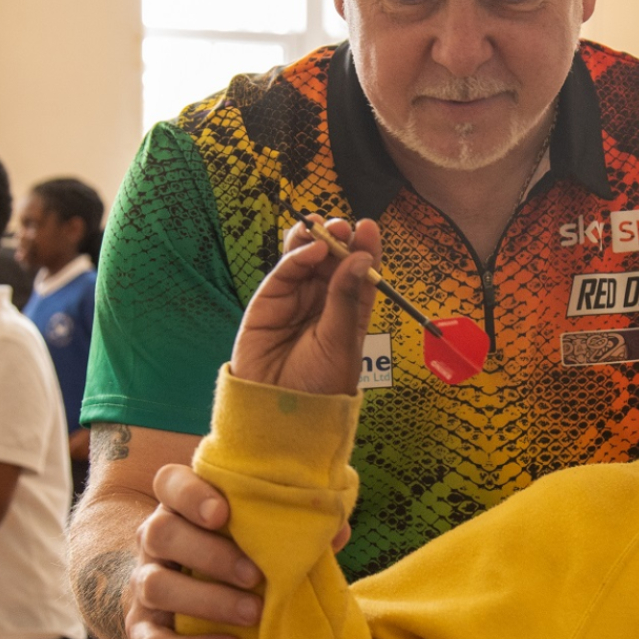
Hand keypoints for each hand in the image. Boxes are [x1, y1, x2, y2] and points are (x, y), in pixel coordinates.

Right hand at [126, 462, 352, 638]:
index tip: (223, 513)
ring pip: (155, 585)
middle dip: (209, 554)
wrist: (206, 614)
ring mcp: (144, 586)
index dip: (190, 493)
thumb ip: (297, 530)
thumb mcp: (268, 540)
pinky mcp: (144, 632)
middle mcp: (155, 541)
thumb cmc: (246, 561)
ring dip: (207, 600)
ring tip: (254, 614)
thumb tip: (338, 532)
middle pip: (159, 531)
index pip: (170, 483)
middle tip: (256, 576)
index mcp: (183, 507)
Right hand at [229, 217, 378, 395]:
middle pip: (334, 259)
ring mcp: (297, 297)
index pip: (360, 273)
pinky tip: (311, 250)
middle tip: (344, 226)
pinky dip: (298, 256)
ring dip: (316, 239)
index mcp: (351, 312)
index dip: (365, 248)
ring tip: (324, 227)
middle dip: (339, 239)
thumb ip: (345, 298)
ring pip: (307, 258)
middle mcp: (324, 300)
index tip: (368, 228)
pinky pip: (286, 271)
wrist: (278, 411)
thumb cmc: (318, 385)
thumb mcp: (340, 341)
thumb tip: (359, 258)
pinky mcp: (270, 299)